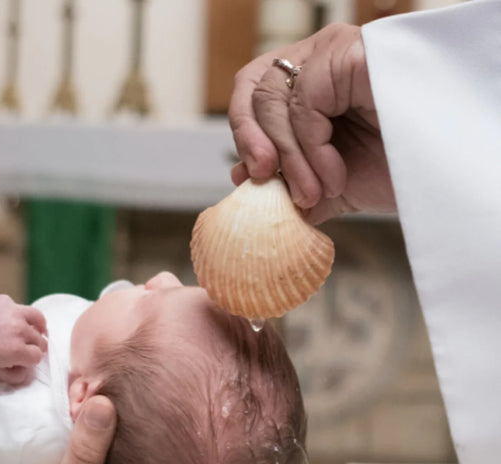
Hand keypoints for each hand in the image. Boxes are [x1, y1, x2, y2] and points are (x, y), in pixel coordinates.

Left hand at [0, 295, 46, 384]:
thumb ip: (15, 375)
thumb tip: (27, 372)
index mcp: (17, 350)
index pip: (38, 356)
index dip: (32, 359)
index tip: (26, 359)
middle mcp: (19, 330)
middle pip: (40, 339)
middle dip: (34, 346)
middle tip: (27, 348)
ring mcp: (13, 312)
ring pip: (38, 318)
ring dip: (38, 326)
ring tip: (35, 329)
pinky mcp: (4, 301)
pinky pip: (18, 306)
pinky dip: (16, 314)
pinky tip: (9, 319)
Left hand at [229, 23, 395, 223]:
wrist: (438, 177)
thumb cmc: (390, 171)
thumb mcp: (327, 183)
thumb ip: (288, 183)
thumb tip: (242, 181)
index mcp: (308, 85)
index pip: (253, 91)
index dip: (243, 133)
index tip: (248, 177)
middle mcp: (318, 61)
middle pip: (256, 89)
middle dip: (253, 144)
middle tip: (267, 182)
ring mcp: (335, 53)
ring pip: (275, 98)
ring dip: (290, 159)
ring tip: (315, 192)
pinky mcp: (351, 55)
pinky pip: (305, 103)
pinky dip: (312, 150)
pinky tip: (335, 176)